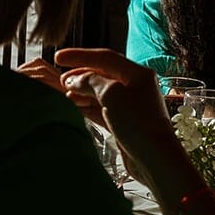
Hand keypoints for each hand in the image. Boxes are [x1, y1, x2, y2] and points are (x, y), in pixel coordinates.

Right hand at [44, 47, 171, 150]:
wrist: (155, 159)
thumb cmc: (138, 123)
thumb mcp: (111, 95)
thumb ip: (90, 82)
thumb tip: (73, 80)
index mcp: (137, 74)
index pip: (105, 58)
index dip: (80, 56)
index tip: (59, 57)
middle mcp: (135, 87)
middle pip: (102, 75)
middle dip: (80, 76)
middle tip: (59, 80)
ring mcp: (130, 106)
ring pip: (100, 93)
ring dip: (81, 92)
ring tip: (62, 93)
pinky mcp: (124, 123)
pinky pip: (101, 109)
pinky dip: (86, 106)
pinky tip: (72, 106)